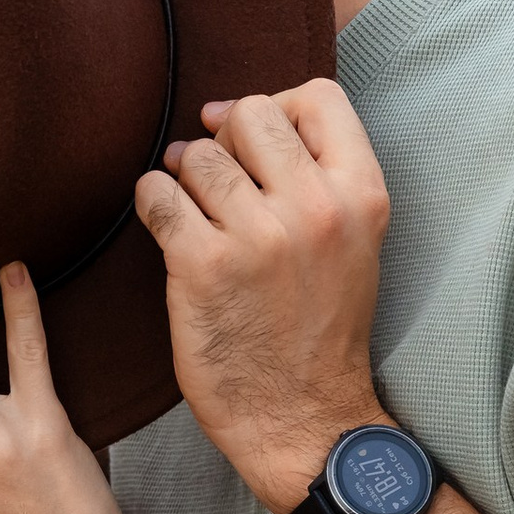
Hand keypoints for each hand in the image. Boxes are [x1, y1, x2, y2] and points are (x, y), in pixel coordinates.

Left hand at [135, 81, 392, 513]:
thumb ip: (312, 176)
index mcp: (362, 197)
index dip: (278, 105)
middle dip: (225, 138)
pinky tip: (167, 229)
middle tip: (217, 179)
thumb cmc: (318, 329)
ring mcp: (259, 236)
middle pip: (250, 113)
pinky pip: (156, 194)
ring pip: (198, 154)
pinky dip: (151, 202)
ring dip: (185, 178)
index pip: (319, 96)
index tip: (253, 141)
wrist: (302, 417)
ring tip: (195, 214)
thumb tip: (224, 113)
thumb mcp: (352, 243)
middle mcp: (316, 208)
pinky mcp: (204, 264)